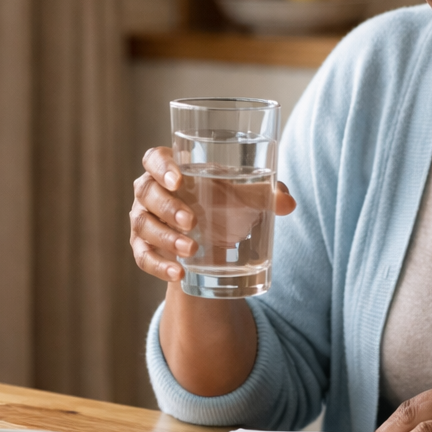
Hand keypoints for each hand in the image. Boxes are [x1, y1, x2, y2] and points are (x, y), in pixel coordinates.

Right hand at [129, 146, 295, 283]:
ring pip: (144, 226)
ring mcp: (143, 219)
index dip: (162, 167)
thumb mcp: (243, 197)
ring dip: (166, 238)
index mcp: (170, 167)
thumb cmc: (223, 203)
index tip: (179, 181)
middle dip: (168, 207)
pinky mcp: (143, 247)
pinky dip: (159, 266)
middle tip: (192, 221)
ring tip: (192, 250)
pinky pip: (143, 257)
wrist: (213, 239)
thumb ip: (265, 194)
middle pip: (147, 192)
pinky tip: (178, 273)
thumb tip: (288, 203)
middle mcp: (150, 190)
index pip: (154, 159)